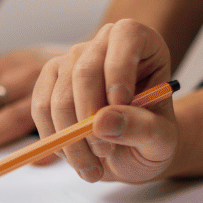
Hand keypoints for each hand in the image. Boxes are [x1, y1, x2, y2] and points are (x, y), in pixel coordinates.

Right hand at [31, 19, 176, 183]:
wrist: (131, 153)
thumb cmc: (151, 140)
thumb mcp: (162, 141)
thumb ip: (142, 128)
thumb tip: (102, 121)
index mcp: (142, 45)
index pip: (126, 35)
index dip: (120, 67)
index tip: (121, 102)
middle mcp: (103, 45)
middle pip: (85, 70)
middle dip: (89, 118)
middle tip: (104, 152)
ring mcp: (71, 61)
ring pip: (59, 97)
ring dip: (71, 139)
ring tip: (93, 167)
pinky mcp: (48, 82)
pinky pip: (41, 110)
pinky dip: (55, 140)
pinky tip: (75, 155)